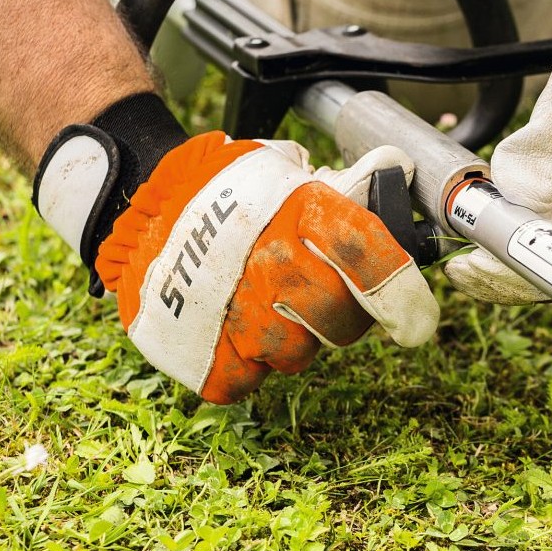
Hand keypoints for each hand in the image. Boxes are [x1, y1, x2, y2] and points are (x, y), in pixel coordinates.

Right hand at [37, 117, 439, 401]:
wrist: (135, 208)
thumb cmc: (222, 193)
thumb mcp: (283, 173)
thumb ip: (341, 186)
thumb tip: (397, 170)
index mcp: (299, 212)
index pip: (367, 257)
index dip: (401, 296)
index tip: (417, 324)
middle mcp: (270, 263)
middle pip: (339, 321)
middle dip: (342, 317)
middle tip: (321, 298)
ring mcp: (233, 311)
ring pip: (297, 355)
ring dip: (293, 339)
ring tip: (267, 306)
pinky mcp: (200, 352)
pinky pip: (247, 380)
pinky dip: (246, 363)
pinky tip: (235, 330)